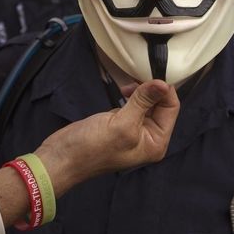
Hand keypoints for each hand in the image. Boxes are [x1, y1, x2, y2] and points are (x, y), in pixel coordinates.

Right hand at [35, 80, 179, 195]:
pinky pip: (134, 105)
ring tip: (126, 88)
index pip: (172, 109)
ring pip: (147, 102)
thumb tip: (163, 83)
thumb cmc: (92, 148)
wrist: (61, 157)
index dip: (164, 91)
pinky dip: (131, 95)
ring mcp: (134, 130)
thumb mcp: (122, 122)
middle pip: (161, 104)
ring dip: (141, 91)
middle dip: (151, 90)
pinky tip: (122, 93)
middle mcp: (149, 137)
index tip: (152, 76)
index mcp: (156, 142)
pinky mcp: (121, 123)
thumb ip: (144, 101)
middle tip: (136, 80)